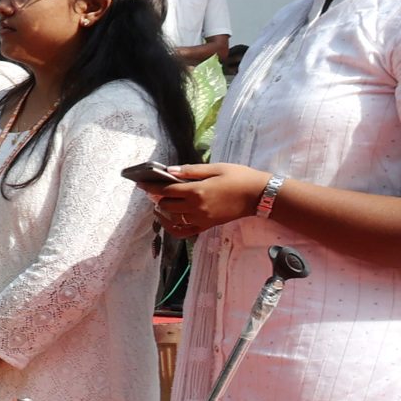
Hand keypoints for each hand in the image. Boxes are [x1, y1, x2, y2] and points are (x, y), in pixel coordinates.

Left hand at [152, 163, 272, 237]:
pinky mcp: (206, 226)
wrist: (258, 195)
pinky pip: (183, 231)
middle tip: (156, 191)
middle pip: (166, 205)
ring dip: (163, 212)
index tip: (141, 184)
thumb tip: (169, 171)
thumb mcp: (215, 168)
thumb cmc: (238, 177)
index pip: (166, 190)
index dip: (151, 187)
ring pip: (172, 219)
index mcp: (197, 191)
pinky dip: (172, 227)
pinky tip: (168, 220)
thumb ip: (190, 171)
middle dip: (157, 198)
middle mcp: (196, 207)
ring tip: (160, 204)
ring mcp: (201, 219)